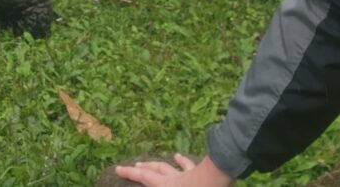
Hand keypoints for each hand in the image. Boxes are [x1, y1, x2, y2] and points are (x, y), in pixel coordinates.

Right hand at [115, 154, 232, 186]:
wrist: (222, 176)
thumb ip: (158, 180)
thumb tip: (147, 172)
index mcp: (167, 186)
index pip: (145, 178)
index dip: (130, 173)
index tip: (117, 168)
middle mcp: (175, 178)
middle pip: (155, 170)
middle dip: (142, 168)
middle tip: (133, 166)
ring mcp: (189, 174)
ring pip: (170, 166)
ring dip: (160, 164)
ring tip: (153, 162)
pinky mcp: (201, 173)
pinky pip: (190, 165)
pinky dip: (182, 161)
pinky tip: (180, 156)